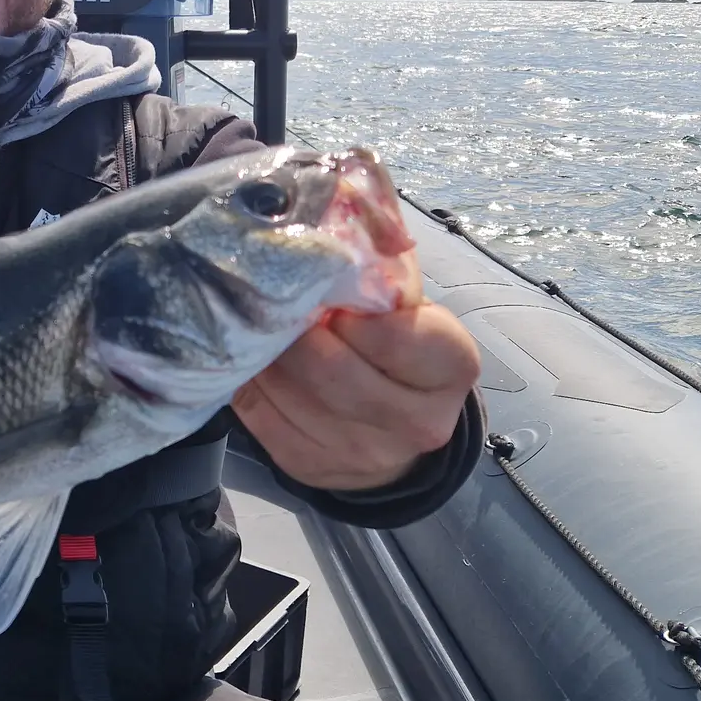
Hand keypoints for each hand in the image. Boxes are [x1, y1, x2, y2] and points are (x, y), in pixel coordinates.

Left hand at [234, 291, 479, 491]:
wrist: (398, 429)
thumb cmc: (399, 348)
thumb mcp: (409, 307)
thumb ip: (378, 277)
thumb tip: (320, 233)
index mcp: (451, 368)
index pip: (394, 335)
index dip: (349, 309)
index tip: (328, 292)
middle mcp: (417, 421)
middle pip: (333, 371)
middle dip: (294, 331)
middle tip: (274, 303)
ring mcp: (365, 452)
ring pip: (292, 395)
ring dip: (265, 354)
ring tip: (256, 326)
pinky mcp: (313, 467)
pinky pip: (263, 418)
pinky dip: (249, 382)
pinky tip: (252, 359)